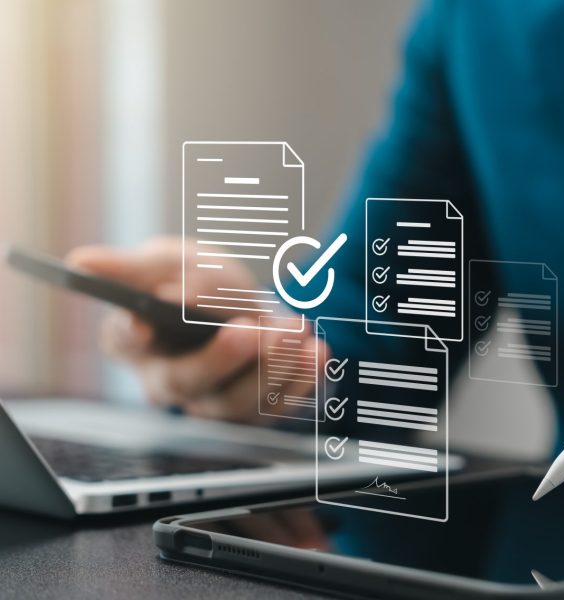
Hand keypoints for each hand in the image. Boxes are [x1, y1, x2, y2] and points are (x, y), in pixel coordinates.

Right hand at [67, 236, 322, 421]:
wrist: (232, 301)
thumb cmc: (187, 281)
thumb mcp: (164, 261)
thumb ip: (131, 266)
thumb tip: (83, 263)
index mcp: (133, 340)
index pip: (125, 342)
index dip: (133, 333)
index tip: (143, 320)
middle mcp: (168, 378)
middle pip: (185, 382)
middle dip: (220, 358)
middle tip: (249, 329)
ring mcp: (211, 399)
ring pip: (235, 404)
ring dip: (270, 369)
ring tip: (294, 332)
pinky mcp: (251, 409)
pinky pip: (275, 407)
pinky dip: (300, 382)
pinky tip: (316, 353)